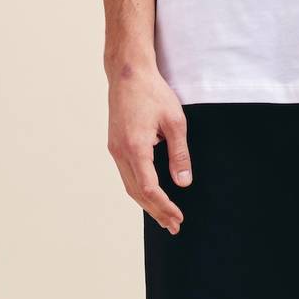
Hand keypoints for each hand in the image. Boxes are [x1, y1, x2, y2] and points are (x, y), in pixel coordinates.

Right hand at [107, 63, 192, 234]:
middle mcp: (120, 152)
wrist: (127, 73)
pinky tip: (150, 194)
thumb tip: (184, 182)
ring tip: (164, 216)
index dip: (164, 206)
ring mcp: (115, 149)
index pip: (149, 188)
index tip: (178, 217)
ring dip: (146, 203)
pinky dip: (138, 189)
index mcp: (136, 147)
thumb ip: (179, 153)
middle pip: (137, 193)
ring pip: (129, 185)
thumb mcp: (175, 121)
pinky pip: (126, 174)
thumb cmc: (153, 92)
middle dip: (156, 211)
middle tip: (174, 226)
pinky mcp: (114, 145)